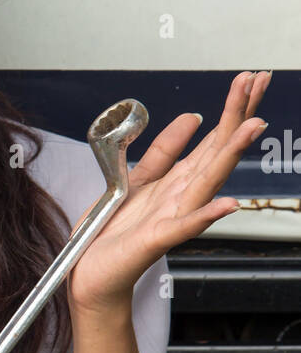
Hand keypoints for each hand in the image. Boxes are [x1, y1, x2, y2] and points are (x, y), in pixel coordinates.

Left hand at [66, 70, 272, 314]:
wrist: (91, 274)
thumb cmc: (113, 234)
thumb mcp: (135, 179)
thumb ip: (164, 151)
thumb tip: (192, 117)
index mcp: (177, 180)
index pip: (213, 138)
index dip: (231, 107)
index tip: (249, 78)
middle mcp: (182, 196)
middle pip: (218, 150)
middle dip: (238, 115)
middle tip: (260, 80)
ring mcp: (173, 218)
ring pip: (208, 181)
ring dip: (231, 153)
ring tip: (253, 126)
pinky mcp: (156, 240)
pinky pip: (183, 226)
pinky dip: (206, 215)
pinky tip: (228, 204)